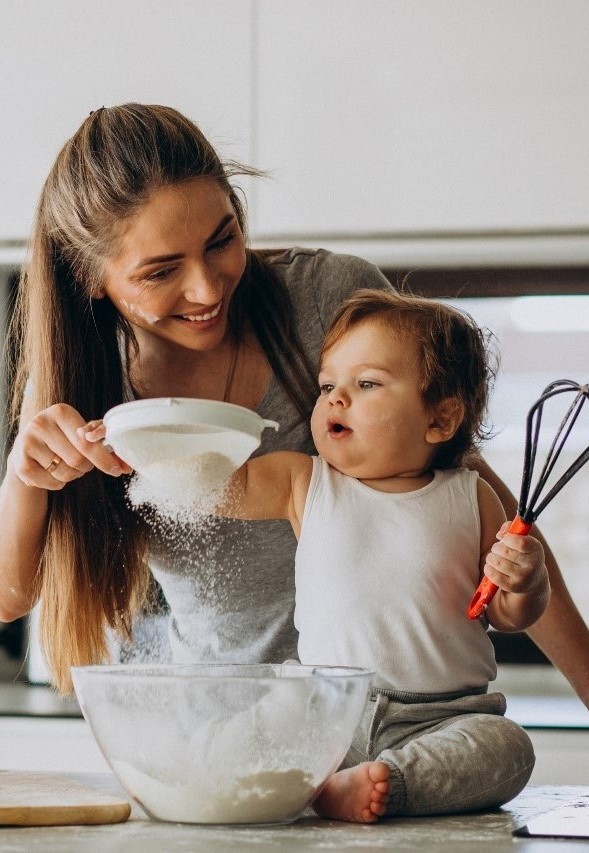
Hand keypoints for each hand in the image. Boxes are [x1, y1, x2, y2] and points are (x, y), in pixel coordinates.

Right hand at [8, 404, 131, 490]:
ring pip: (66, 473)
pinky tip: (50, 472)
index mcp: (60, 412)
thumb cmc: (63, 440)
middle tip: (82, 464)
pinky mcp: (21, 463)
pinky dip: (58, 484)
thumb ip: (104, 447)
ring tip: (64, 465)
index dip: (104, 459)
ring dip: (72, 476)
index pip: (87, 441)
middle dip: (86, 467)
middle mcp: (41, 423)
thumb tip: (128, 465)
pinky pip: (52, 483)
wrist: (26, 449)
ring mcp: (28, 442)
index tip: (117, 470)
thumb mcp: (80, 435)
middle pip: (78, 460)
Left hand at [483, 521, 547, 594]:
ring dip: (491, 557)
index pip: (520, 543)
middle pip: (504, 551)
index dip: (508, 538)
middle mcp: (533, 566)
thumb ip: (510, 528)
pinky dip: (488, 568)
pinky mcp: (512, 587)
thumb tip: (500, 534)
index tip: (506, 539)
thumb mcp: (521, 539)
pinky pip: (492, 573)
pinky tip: (493, 567)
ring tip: (496, 558)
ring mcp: (523, 578)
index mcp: (536, 549)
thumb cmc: (521, 554)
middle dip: (496, 548)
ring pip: (496, 562)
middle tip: (499, 550)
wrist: (530, 580)